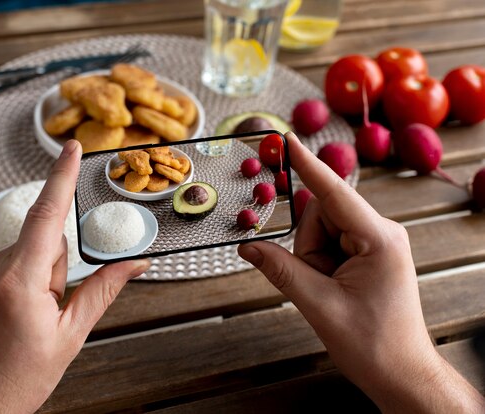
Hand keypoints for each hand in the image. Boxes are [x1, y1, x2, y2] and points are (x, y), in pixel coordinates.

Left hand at [0, 140, 149, 413]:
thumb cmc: (13, 383)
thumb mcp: (67, 338)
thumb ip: (102, 292)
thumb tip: (134, 264)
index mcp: (19, 284)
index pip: (47, 216)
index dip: (62, 177)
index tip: (71, 148)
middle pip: (38, 245)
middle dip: (50, 269)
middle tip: (43, 312)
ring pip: (14, 256)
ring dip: (25, 278)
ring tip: (16, 321)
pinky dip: (1, 283)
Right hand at [238, 132, 483, 412]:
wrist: (400, 373)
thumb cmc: (374, 344)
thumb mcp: (319, 306)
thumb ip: (281, 270)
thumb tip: (248, 247)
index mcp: (379, 239)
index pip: (334, 193)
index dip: (308, 166)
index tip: (289, 141)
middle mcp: (381, 233)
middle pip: (321, 214)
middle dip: (307, 245)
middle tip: (316, 281)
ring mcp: (375, 242)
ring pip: (322, 229)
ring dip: (313, 257)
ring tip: (328, 290)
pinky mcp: (369, 253)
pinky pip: (330, 242)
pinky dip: (319, 261)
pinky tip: (331, 286)